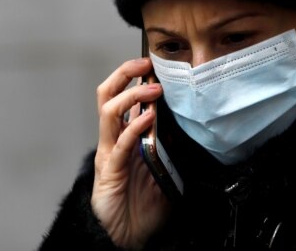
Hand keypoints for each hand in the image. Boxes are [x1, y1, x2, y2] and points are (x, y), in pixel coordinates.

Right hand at [91, 58, 170, 249]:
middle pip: (107, 96)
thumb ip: (169, 144)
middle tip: (143, 63)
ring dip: (132, 96)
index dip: (131, 77)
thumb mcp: (163, 165)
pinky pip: (120, 143)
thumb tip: (188, 123)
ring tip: (153, 88)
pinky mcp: (110, 171)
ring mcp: (109, 154)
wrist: (130, 234)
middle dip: (123, 75)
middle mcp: (113, 141)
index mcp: (123, 137)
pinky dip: (134, 126)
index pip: (121, 97)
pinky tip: (148, 117)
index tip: (150, 62)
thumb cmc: (144, 202)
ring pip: (109, 113)